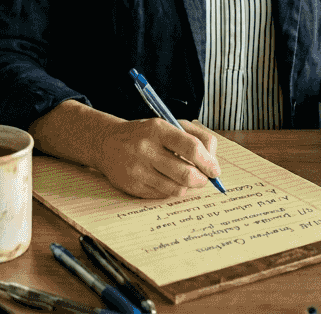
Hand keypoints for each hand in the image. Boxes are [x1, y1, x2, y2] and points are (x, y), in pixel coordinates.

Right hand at [94, 118, 221, 198]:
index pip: (192, 147)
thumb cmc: (145, 134)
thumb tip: (213, 162)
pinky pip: (162, 195)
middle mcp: (146, 149)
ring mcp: (138, 170)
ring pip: (177, 189)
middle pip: (187, 174)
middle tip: (203, 178)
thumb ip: (194, 137)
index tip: (214, 170)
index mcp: (158, 129)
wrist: (106, 143)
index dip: (208, 162)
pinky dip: (171, 190)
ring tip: (186, 179)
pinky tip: (166, 180)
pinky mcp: (132, 186)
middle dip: (201, 180)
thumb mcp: (167, 125)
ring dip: (187, 187)